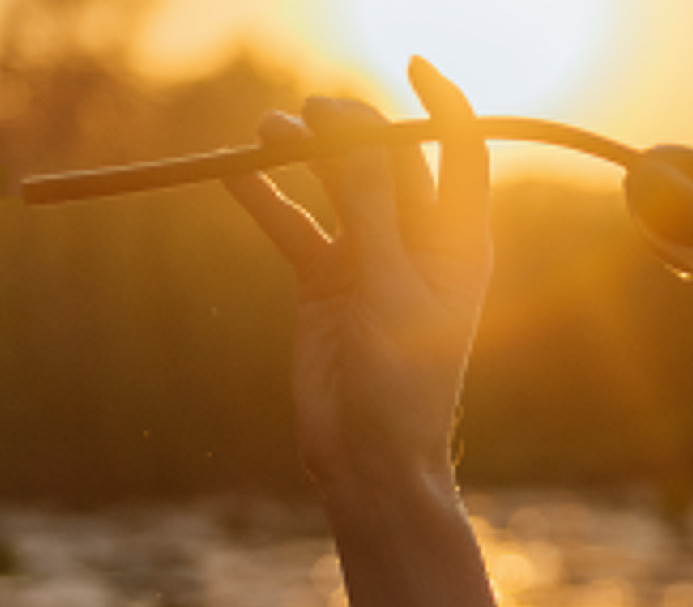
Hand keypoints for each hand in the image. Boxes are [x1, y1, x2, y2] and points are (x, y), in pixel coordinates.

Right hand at [222, 59, 492, 495]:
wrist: (369, 458)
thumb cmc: (402, 384)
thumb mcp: (391, 289)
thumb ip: (372, 208)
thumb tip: (352, 131)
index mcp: (459, 242)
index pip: (461, 150)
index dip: (442, 102)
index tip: (413, 62)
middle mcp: (417, 242)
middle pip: (386, 158)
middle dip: (350, 126)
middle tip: (311, 116)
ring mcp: (368, 257)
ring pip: (335, 183)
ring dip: (302, 152)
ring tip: (265, 131)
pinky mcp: (324, 280)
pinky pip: (293, 222)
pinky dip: (265, 196)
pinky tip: (231, 171)